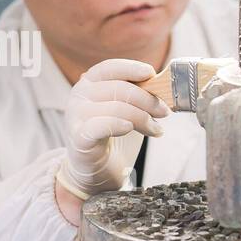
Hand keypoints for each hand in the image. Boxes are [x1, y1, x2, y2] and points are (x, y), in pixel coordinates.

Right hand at [56, 58, 169, 201]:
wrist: (99, 172)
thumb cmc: (115, 138)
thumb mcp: (130, 111)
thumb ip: (140, 96)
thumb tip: (163, 86)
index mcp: (90, 84)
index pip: (110, 68)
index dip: (131, 68)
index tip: (152, 74)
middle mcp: (79, 96)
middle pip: (119, 88)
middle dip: (148, 99)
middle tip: (165, 112)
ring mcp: (76, 117)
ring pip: (116, 107)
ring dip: (142, 118)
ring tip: (156, 130)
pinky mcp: (78, 138)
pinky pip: (99, 126)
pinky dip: (118, 124)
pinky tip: (129, 128)